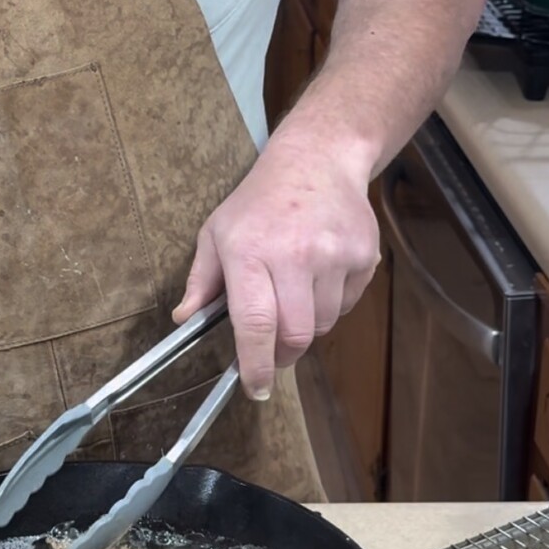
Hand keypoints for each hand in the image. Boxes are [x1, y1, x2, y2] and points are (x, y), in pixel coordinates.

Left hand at [173, 134, 379, 399]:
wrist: (317, 159)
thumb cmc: (258, 201)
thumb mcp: (217, 232)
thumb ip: (202, 280)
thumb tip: (184, 319)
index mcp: (251, 252)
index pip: (256, 324)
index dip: (255, 364)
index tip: (254, 388)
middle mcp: (296, 255)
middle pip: (296, 335)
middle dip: (282, 355)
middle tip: (273, 352)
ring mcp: (335, 255)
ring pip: (323, 325)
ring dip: (306, 326)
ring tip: (294, 295)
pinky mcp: (364, 256)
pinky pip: (346, 305)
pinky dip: (331, 305)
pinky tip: (319, 276)